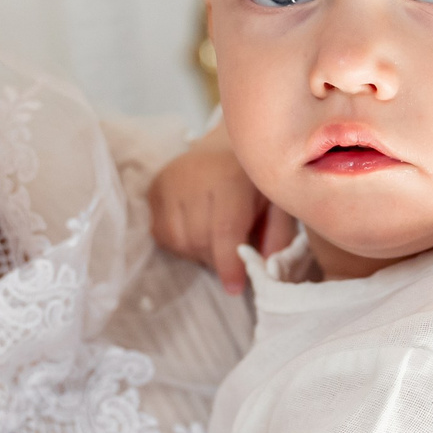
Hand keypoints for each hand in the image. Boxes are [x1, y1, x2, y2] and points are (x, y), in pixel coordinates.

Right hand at [150, 121, 296, 293]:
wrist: (226, 144)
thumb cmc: (256, 180)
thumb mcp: (278, 204)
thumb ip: (277, 237)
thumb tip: (266, 271)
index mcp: (231, 178)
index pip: (224, 230)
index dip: (229, 264)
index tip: (235, 288)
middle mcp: (194, 176)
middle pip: (198, 239)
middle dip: (215, 259)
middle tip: (231, 257)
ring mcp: (170, 180)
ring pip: (177, 240)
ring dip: (196, 252)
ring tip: (214, 240)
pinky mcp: (155, 186)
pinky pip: (161, 233)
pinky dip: (180, 242)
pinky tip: (197, 229)